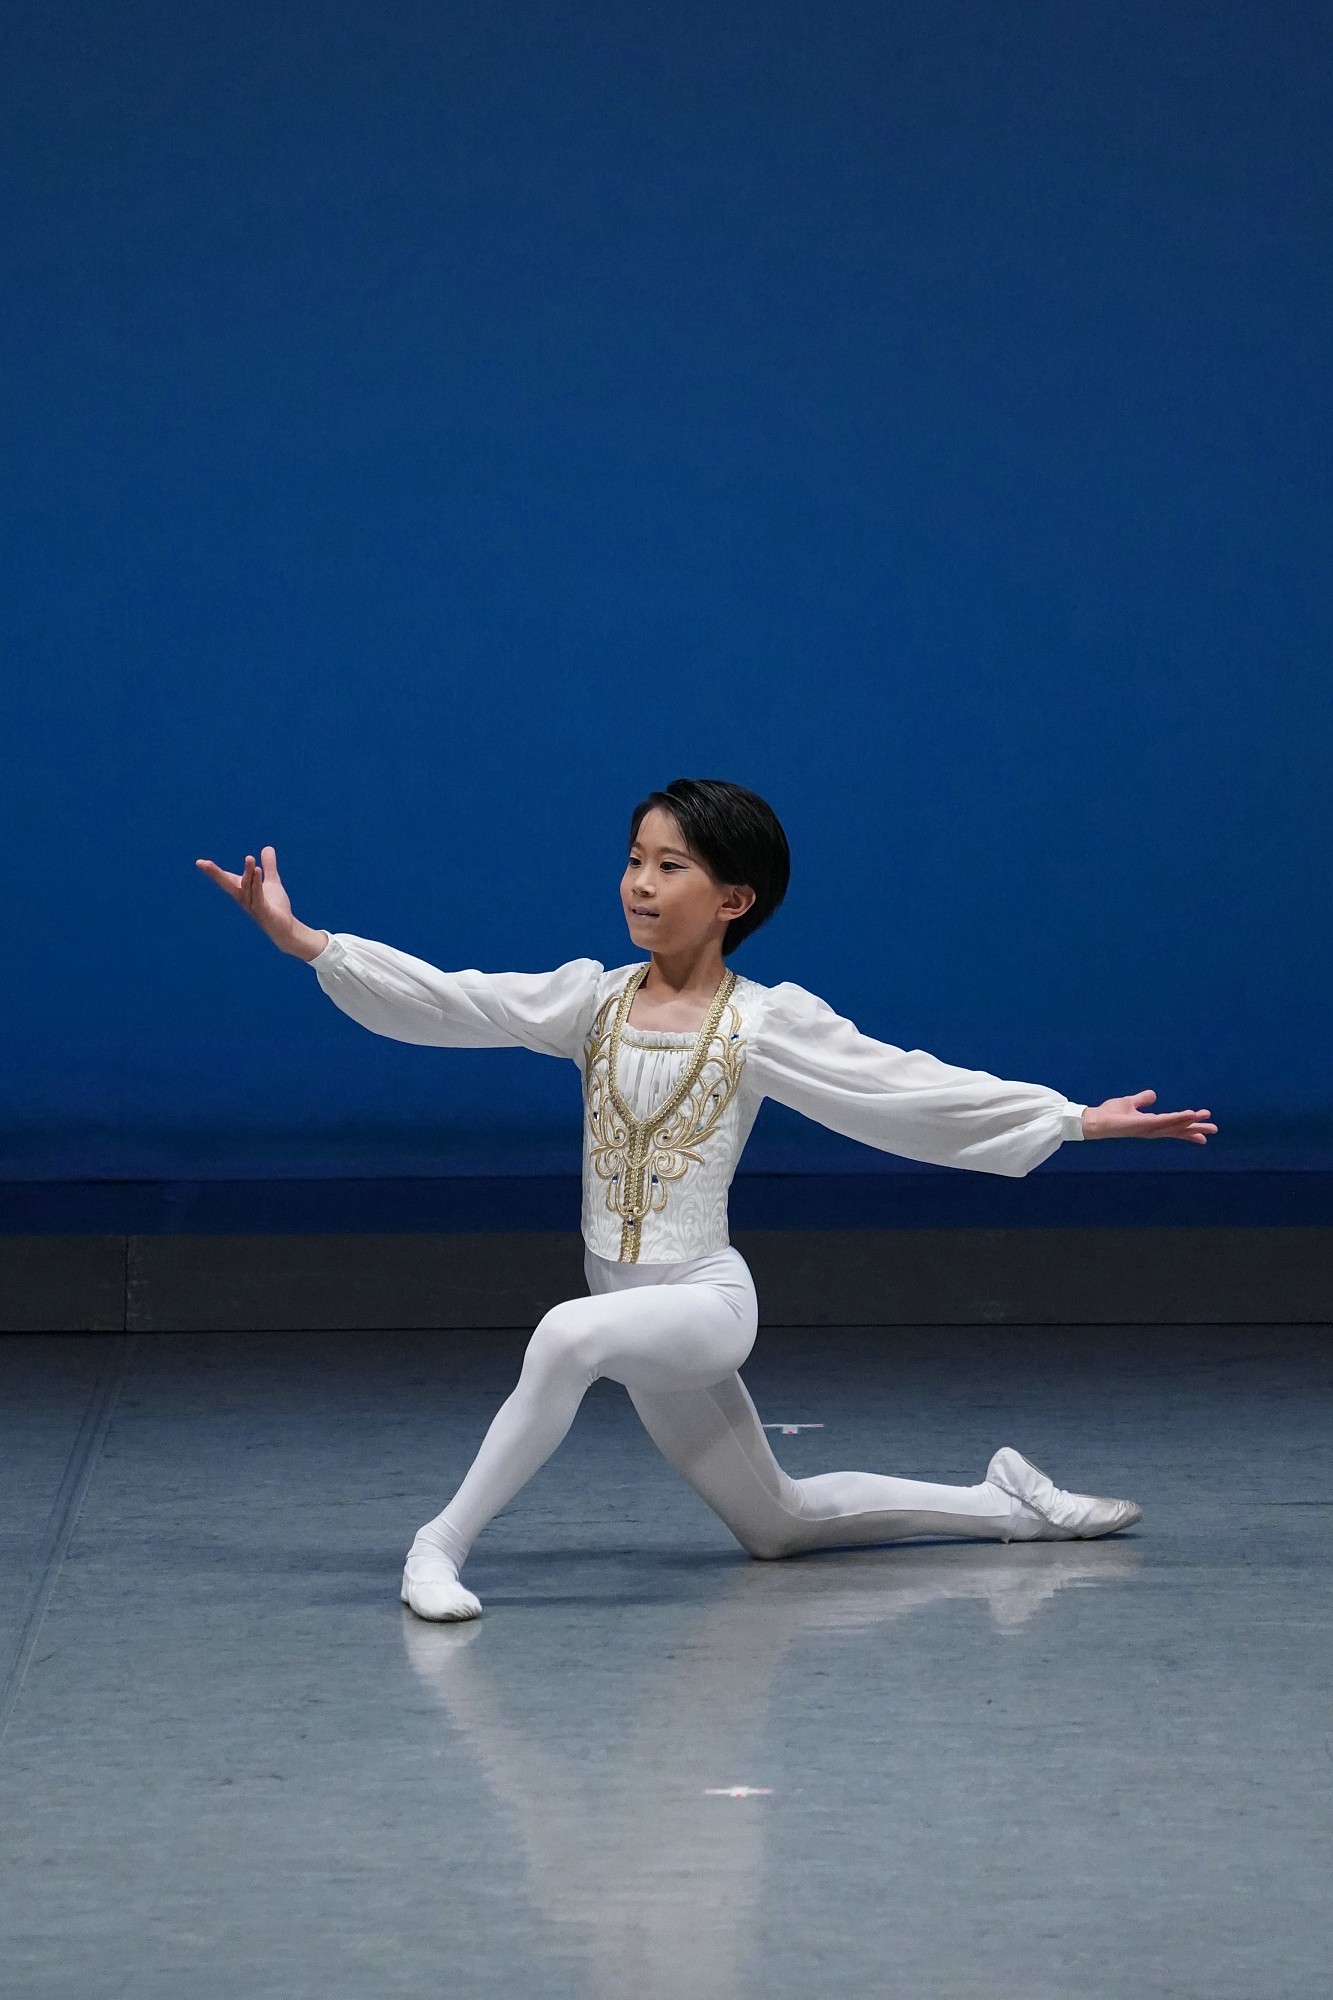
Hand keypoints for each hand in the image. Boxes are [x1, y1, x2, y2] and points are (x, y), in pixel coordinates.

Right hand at [195, 845, 324, 957]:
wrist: (287, 929)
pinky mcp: (263, 912)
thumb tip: (267, 847)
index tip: (199, 862)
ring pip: (246, 888)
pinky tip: (258, 871)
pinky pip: (258, 897)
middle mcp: (244, 898)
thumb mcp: (272, 882)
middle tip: (202, 863)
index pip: (226, 878)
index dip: (213, 871)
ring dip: (247, 873)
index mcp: (243, 890)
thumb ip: (269, 866)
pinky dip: (257, 885)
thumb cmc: (275, 907)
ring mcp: (252, 906)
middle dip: (215, 874)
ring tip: (250, 858)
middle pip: (227, 884)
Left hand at [1081, 1092, 1216, 1143]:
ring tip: (1206, 1119)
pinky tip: (1189, 1115)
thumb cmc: (1110, 1114)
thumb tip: (1153, 1095)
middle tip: (1215, 1129)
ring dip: (1190, 1122)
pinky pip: (1164, 1120)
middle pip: (1178, 1129)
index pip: (1174, 1127)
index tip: (1204, 1130)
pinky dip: (1178, 1118)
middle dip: (1196, 1129)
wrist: (1095, 1120)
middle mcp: (1152, 1129)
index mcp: (1151, 1124)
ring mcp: (1148, 1128)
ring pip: (1174, 1125)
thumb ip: (1142, 1100)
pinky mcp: (1143, 1124)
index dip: (1189, 1128)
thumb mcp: (1129, 1103)